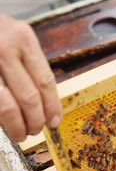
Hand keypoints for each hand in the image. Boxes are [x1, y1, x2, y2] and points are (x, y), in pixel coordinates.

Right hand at [0, 13, 61, 141]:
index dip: (52, 106)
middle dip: (36, 120)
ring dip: (17, 125)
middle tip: (37, 130)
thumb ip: (30, 64)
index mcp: (23, 39)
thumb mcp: (16, 37)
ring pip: (7, 105)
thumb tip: (47, 102)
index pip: (45, 80)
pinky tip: (4, 123)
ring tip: (21, 133)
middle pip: (29, 96)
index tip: (55, 120)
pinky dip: (0, 118)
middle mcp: (4, 49)